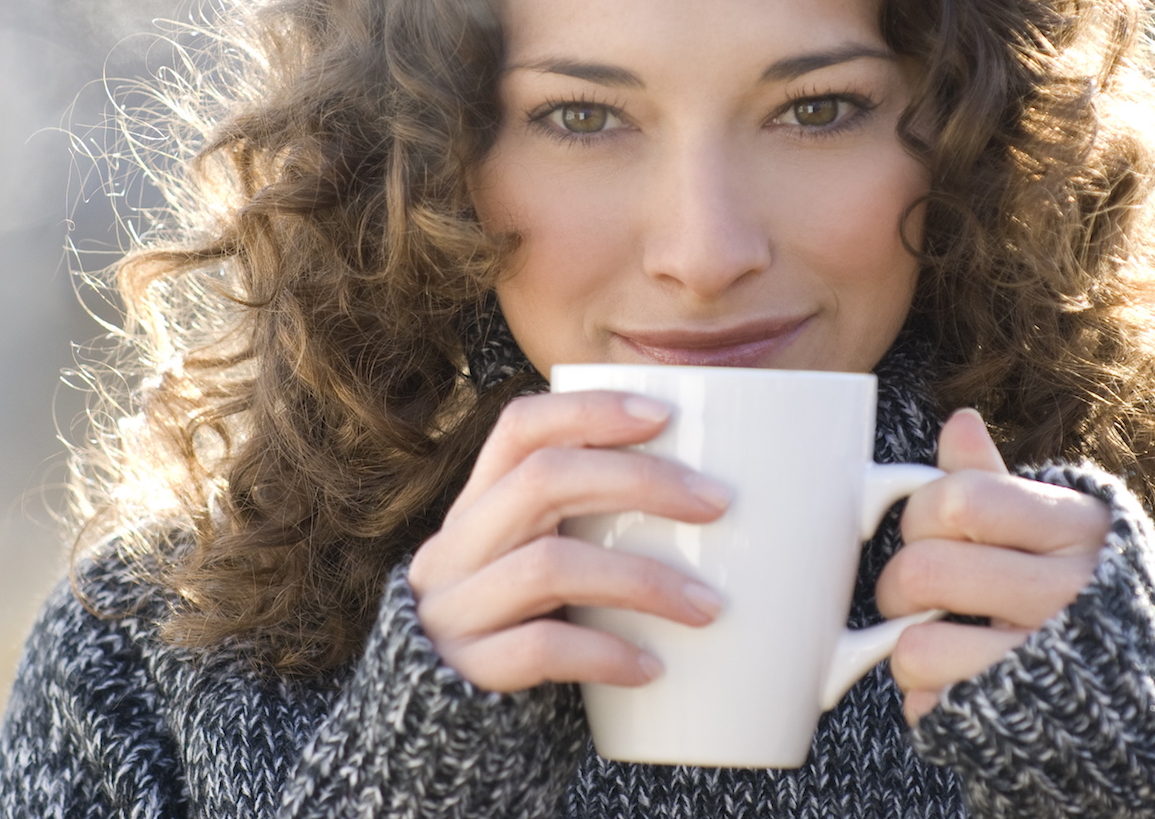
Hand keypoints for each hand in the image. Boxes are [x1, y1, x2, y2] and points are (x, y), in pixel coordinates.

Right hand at [407, 391, 730, 692]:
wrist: (438, 743)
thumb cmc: (519, 640)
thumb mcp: (535, 570)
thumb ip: (585, 532)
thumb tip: (706, 498)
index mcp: (475, 510)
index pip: (519, 429)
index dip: (589, 410)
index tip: (664, 414)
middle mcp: (453, 550)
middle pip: (543, 481)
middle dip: (639, 481)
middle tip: (716, 504)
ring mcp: (453, 612)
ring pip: (549, 566)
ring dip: (642, 580)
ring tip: (708, 607)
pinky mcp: (465, 674)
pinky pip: (540, 649)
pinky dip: (604, 652)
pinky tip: (652, 668)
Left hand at [877, 408, 1110, 723]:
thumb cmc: (1095, 608)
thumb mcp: (1067, 534)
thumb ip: (1001, 484)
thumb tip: (958, 423)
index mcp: (1081, 530)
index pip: (963, 497)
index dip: (921, 513)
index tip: (925, 532)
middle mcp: (1071, 594)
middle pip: (926, 568)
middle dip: (897, 584)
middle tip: (912, 595)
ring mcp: (1047, 665)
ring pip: (916, 644)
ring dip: (908, 648)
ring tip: (937, 642)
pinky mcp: (1018, 727)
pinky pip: (928, 704)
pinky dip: (929, 698)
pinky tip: (961, 688)